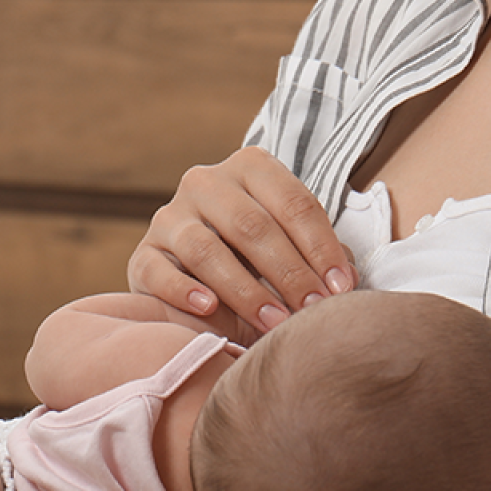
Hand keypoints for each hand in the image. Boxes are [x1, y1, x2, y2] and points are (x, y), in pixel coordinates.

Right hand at [126, 146, 354, 340]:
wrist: (195, 271)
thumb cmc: (257, 256)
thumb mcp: (291, 244)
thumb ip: (320, 256)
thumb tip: (347, 281)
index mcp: (251, 167)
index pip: (293, 203)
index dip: (322, 247)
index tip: (342, 288)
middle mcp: (206, 182)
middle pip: (252, 225)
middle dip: (288, 272)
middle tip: (312, 311)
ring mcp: (170, 216)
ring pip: (206, 249)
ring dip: (245, 291)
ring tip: (274, 323)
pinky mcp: (144, 253)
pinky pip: (159, 272)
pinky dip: (184, 291)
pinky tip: (209, 310)